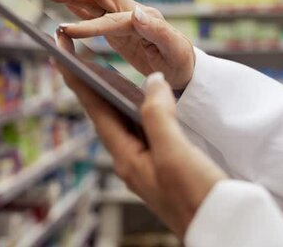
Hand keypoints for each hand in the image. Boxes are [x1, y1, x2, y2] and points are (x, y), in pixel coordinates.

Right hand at [44, 0, 194, 89]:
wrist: (185, 69)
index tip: (68, 31)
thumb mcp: (175, 50)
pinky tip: (65, 5)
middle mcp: (132, 14)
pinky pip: (96, 15)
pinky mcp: (119, 30)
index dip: (90, 24)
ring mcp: (124, 20)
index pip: (111, 17)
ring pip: (95, 2)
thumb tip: (137, 12)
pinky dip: (79, 8)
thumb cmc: (181, 62)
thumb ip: (158, 30)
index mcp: (144, 19)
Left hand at [55, 31, 226, 237]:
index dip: (77, 81)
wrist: (223, 227)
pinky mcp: (166, 162)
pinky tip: (145, 98)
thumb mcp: (174, 153)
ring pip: (124, 120)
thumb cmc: (196, 197)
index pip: (96, 110)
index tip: (60, 56)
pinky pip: (145, 127)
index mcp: (126, 157)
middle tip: (74, 56)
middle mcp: (132, 159)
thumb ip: (158, 115)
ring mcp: (148, 162)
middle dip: (88, 84)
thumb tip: (151, 81)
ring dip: (111, 94)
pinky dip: (140, 107)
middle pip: (104, 114)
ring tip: (99, 70)